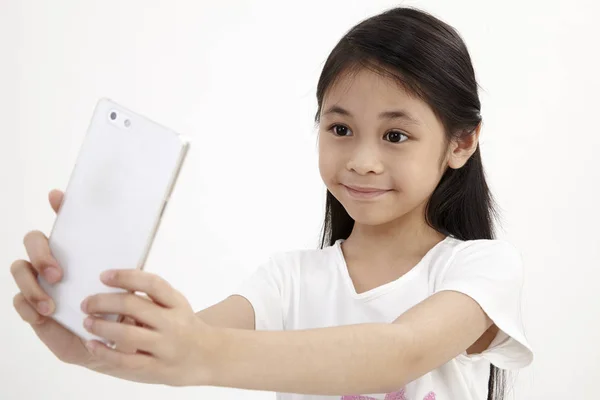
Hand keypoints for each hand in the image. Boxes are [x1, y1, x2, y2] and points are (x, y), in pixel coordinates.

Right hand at [11, 190, 155, 369]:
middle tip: (58, 274)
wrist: (111, 343)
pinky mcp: (33, 308)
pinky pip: (18, 301)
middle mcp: (55, 262)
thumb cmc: (119, 309)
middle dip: (41, 254)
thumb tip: (135, 251)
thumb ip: (127, 270)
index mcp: (78, 252)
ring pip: (20, 269)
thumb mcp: (128, 287)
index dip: (60, 206)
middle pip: (33, 240)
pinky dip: (27, 306)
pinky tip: (43, 315)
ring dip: (31, 285)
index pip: (66, 222)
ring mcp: (40, 283)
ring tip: (50, 305)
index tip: (57, 196)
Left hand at [80, 269, 216, 385]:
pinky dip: (106, 351)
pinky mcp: (157, 368)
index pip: (152, 284)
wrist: (208, 357)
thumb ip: (153, 296)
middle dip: (104, 302)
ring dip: (102, 326)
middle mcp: (172, 323)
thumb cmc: (185, 327)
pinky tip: (92, 344)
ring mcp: (165, 347)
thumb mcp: (176, 305)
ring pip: (128, 334)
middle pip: (134, 306)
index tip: (104, 276)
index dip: (126, 277)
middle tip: (87, 303)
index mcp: (177, 303)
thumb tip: (116, 283)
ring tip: (87, 322)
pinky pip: (126, 361)